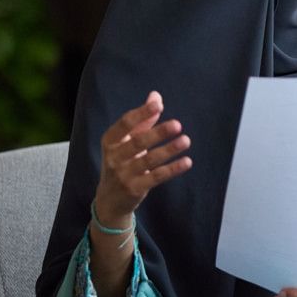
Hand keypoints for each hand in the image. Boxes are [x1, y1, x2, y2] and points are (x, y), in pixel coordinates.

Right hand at [93, 91, 192, 225]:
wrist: (109, 199)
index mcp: (110, 141)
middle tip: (178, 124)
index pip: (125, 124)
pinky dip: (172, 169)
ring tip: (186, 140)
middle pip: (138, 142)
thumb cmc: (121, 162)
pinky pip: (156, 177)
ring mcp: (123, 174)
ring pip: (148, 160)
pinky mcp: (134, 189)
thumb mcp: (126, 142)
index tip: (158, 105)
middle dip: (158, 133)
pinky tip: (187, 161)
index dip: (141, 113)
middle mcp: (114, 157)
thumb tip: (155, 96)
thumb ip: (142, 120)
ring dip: (169, 150)